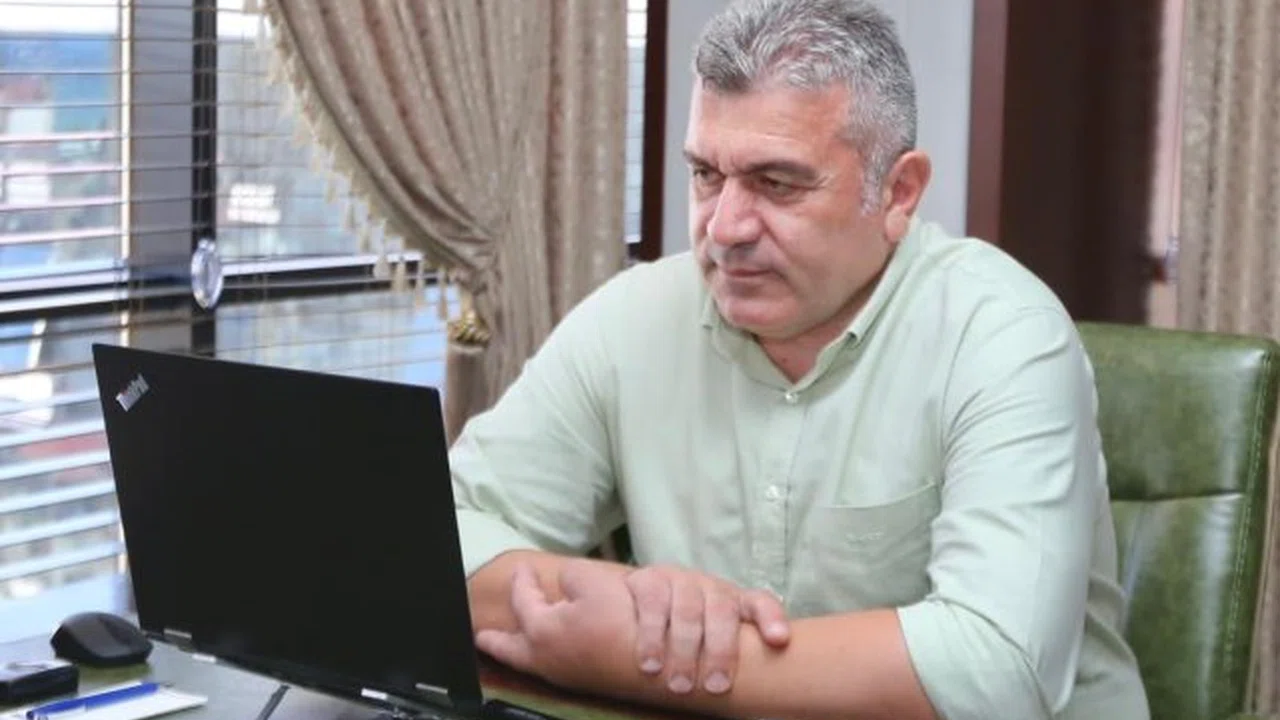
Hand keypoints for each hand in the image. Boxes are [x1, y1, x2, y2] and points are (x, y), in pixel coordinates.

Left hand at [474, 559, 635, 689]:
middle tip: (482, 636)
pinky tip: (551, 650)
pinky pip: (548, 668)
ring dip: (518, 649)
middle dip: (495, 640)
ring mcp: (563, 675)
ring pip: (528, 661)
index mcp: (543, 630)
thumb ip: (572, 575)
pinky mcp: (582, 683)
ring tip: (508, 644)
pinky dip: (539, 658)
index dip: (522, 580)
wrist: (658, 671)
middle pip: (510, 648)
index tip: (521, 569)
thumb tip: (565, 581)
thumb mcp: (596, 583)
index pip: (524, 600)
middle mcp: (545, 658)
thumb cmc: (624, 624)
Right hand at [624, 565, 789, 696]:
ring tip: (680, 685)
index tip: (779, 640)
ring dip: (684, 649)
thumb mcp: (715, 641)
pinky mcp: (649, 580)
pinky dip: (652, 635)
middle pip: (722, 612)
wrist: (639, 600)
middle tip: (716, 688)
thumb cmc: (690, 635)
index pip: (761, 602)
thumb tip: (764, 704)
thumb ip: (739, 657)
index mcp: (735, 601)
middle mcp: (710, 588)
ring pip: (688, 610)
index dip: (772, 619)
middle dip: (721, 651)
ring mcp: (680, 580)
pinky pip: (653, 603)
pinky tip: (650, 664)